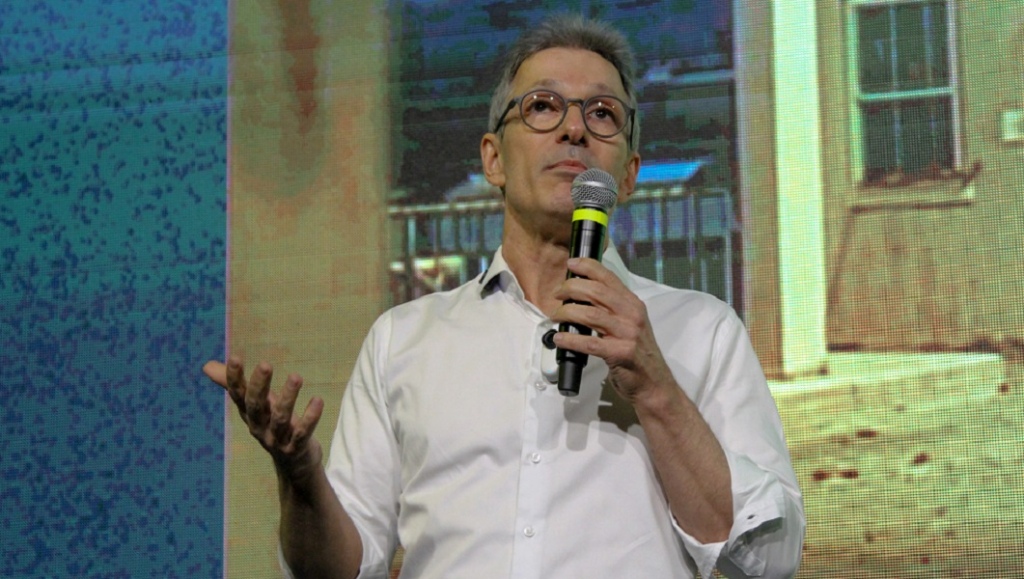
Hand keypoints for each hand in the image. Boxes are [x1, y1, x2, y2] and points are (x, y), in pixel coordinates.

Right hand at [204, 356, 324, 479]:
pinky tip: (318, 400)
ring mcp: (276, 440)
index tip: (235, 358)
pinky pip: (302, 434)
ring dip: (287, 398)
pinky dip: (310, 418)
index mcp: (250, 414)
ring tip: (296, 377)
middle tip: (265, 364)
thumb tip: (206, 366)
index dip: (234, 378)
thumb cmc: (274, 427)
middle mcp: (259, 427)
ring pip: (280, 418)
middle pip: (255, 406)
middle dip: (259, 386)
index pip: (238, 395)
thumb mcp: (256, 405)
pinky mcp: (296, 449)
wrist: (294, 466)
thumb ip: (235, 385)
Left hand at [551, 257, 676, 402]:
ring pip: (590, 315)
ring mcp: (628, 334)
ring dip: (567, 313)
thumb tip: (580, 297)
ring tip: (555, 316)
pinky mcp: (621, 353)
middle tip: (557, 294)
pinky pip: (589, 343)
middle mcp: (632, 314)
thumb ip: (611, 309)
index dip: (587, 267)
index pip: (608, 277)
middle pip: (596, 292)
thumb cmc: (637, 354)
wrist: (654, 383)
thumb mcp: (630, 324)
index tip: (571, 264)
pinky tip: (559, 338)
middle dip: (571, 289)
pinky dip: (571, 339)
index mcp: (633, 304)